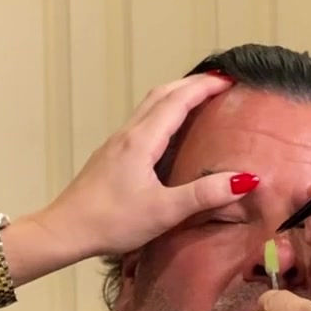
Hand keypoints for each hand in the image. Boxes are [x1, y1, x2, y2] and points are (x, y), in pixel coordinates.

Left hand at [38, 72, 259, 257]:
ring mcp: (116, 144)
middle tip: (219, 83)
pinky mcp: (110, 156)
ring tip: (198, 98)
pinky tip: (167, 130)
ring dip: (175, 95)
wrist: (65, 231)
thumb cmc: (111, 222)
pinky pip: (140, 121)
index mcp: (141, 141)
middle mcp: (128, 135)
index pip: (177, 101)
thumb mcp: (163, 211)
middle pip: (161, 94)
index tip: (230, 79)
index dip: (204, 87)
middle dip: (191, 84)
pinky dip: (161, 112)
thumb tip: (245, 180)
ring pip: (148, 106)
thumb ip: (203, 195)